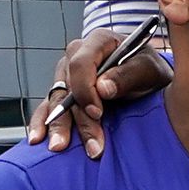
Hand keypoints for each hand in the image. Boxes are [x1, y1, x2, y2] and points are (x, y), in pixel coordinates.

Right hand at [28, 29, 172, 155]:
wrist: (150, 84)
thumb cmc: (150, 72)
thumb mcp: (149, 70)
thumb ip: (128, 75)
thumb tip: (103, 88)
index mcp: (99, 42)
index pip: (81, 63)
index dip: (85, 89)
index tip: (98, 113)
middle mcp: (78, 55)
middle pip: (67, 86)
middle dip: (75, 117)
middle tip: (88, 144)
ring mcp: (67, 74)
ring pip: (56, 100)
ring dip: (58, 125)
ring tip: (60, 147)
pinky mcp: (64, 93)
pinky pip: (47, 107)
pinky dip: (42, 123)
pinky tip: (38, 138)